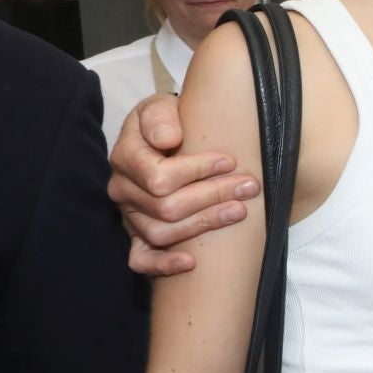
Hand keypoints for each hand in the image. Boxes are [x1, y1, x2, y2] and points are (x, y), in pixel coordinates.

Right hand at [109, 92, 260, 276]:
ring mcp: (129, 215)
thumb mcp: (161, 107)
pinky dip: (163, 265)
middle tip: (249, 187)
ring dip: (205, 223)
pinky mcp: (138, 235)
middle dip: (213, 196)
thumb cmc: (169, 122)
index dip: (198, 171)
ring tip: (240, 210)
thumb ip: (160, 117)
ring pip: (162, 233)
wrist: (167, 138)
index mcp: (125, 156)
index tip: (230, 162)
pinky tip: (191, 262)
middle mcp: (123, 189)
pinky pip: (141, 260)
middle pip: (166, 207)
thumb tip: (168, 139)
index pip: (160, 176)